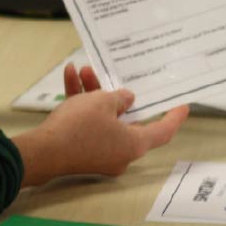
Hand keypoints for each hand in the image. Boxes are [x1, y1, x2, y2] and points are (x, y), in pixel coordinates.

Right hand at [11, 75, 188, 188]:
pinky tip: (70, 78)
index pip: (163, 131)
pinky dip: (80, 105)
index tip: (182, 106)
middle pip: (127, 120)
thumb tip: (127, 100)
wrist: (42, 151)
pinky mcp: (81, 152)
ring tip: (84, 70)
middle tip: (114, 76)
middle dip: (115, 94)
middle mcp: (121, 153)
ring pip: (103, 119)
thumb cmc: (79, 127)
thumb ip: (119, 98)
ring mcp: (100, 154)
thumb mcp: (102, 103)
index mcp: (134, 144)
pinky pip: (87, 126)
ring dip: (93, 94)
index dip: (174, 117)